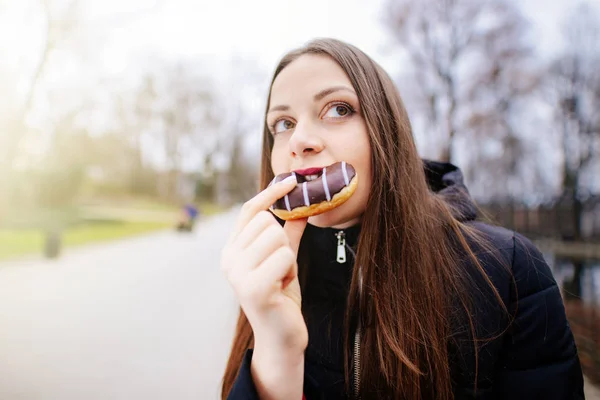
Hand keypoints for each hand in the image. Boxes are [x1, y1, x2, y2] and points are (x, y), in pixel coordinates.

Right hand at [221, 175, 308, 352]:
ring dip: (288, 258)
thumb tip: (301, 206)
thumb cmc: (281, 297)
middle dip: (283, 242)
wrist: (281, 337)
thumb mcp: (284, 259)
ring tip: (281, 278)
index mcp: (232, 251)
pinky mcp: (253, 287)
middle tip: (281, 268)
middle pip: (266, 222)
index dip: (270, 193)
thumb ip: (288, 233)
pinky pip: (285, 256)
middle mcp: (228, 260)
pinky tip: (283, 288)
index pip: (249, 211)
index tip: (291, 180)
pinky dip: (291, 270)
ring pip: (277, 237)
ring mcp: (238, 274)